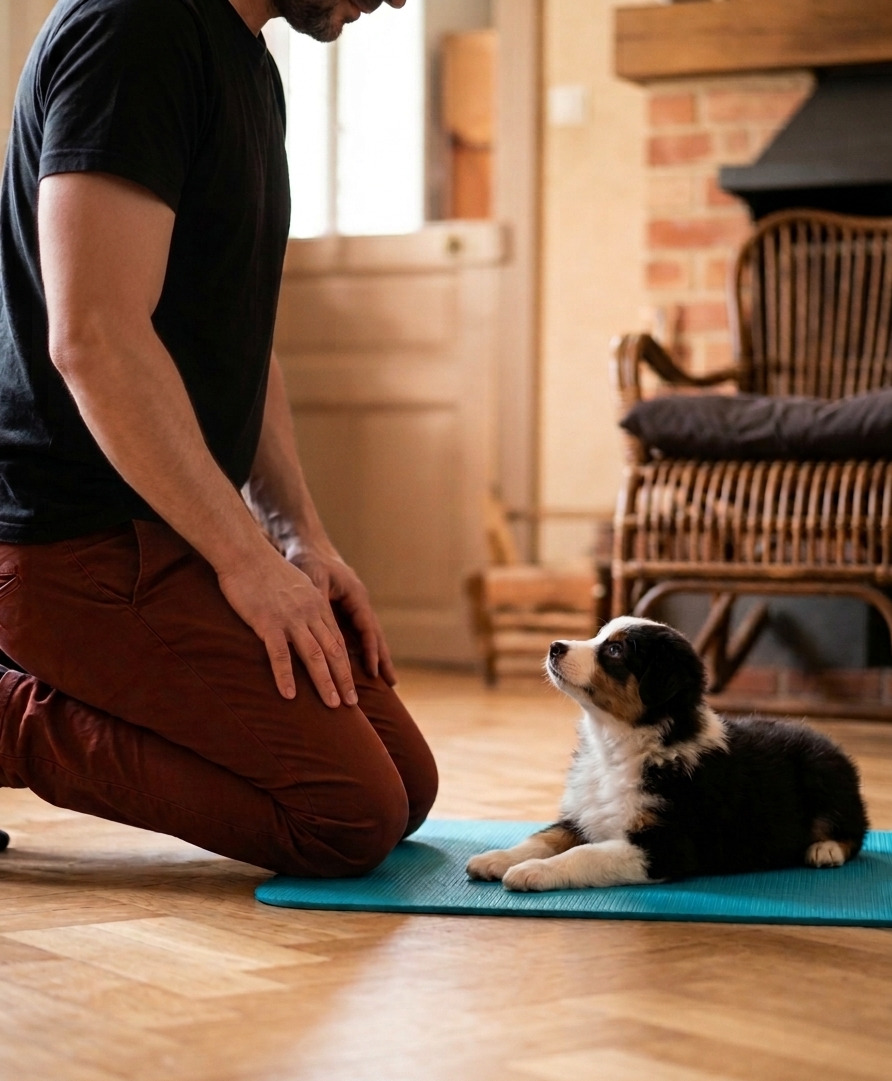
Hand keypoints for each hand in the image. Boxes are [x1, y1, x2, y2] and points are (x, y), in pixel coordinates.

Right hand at [217, 546, 357, 705]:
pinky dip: (286, 676)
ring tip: (334, 705)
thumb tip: (305, 619)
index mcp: (316, 604)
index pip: (336, 639)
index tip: (352, 683)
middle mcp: (309, 613)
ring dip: (325, 682)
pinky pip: (279, 654)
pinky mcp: (268, 623)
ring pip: (314, 655)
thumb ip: (303, 602)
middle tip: (352, 703)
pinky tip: (290, 695)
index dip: (346, 664)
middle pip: (333, 650)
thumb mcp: (294, 584)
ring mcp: (290, 619)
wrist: (245, 552)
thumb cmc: (263, 568)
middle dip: (344, 679)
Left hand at [291, 546, 396, 686]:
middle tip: (392, 683)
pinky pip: (356, 632)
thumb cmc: (308, 560)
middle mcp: (358, 601)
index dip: (371, 651)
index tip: (373, 672)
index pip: (367, 628)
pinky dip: (362, 649)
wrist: (305, 544)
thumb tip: (325, 632)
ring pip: (368, 635)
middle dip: (382, 658)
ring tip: (386, 679)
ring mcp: (353, 605)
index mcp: (356, 595)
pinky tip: (363, 664)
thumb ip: (320, 605)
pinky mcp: (344, 608)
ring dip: (376, 656)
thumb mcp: (313, 580)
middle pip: (375, 634)